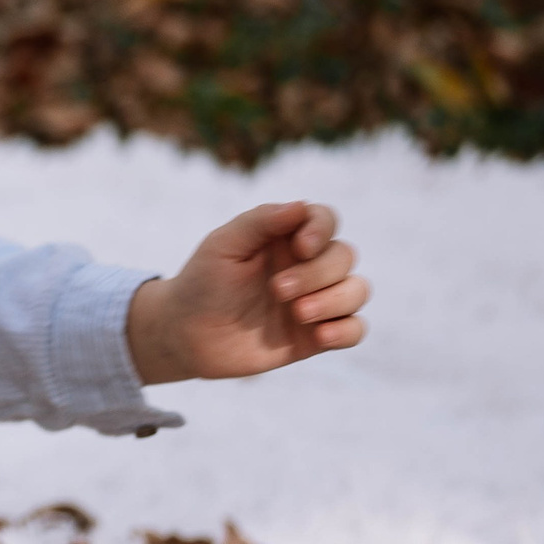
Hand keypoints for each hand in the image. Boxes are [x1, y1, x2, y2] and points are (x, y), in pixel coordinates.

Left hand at [127, 200, 368, 384]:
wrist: (186, 334)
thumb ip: (259, 222)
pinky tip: (321, 336)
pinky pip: (355, 330)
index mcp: (287, 238)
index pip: (325, 220)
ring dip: (335, 300)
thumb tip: (301, 206)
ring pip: (357, 290)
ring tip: (298, 313)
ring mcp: (316, 300)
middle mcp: (307, 266)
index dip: (322, 230)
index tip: (301, 247)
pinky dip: (347, 331)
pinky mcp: (316, 335)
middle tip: (278, 289)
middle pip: (344, 256)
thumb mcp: (222, 245)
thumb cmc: (202, 282)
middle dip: (316, 273)